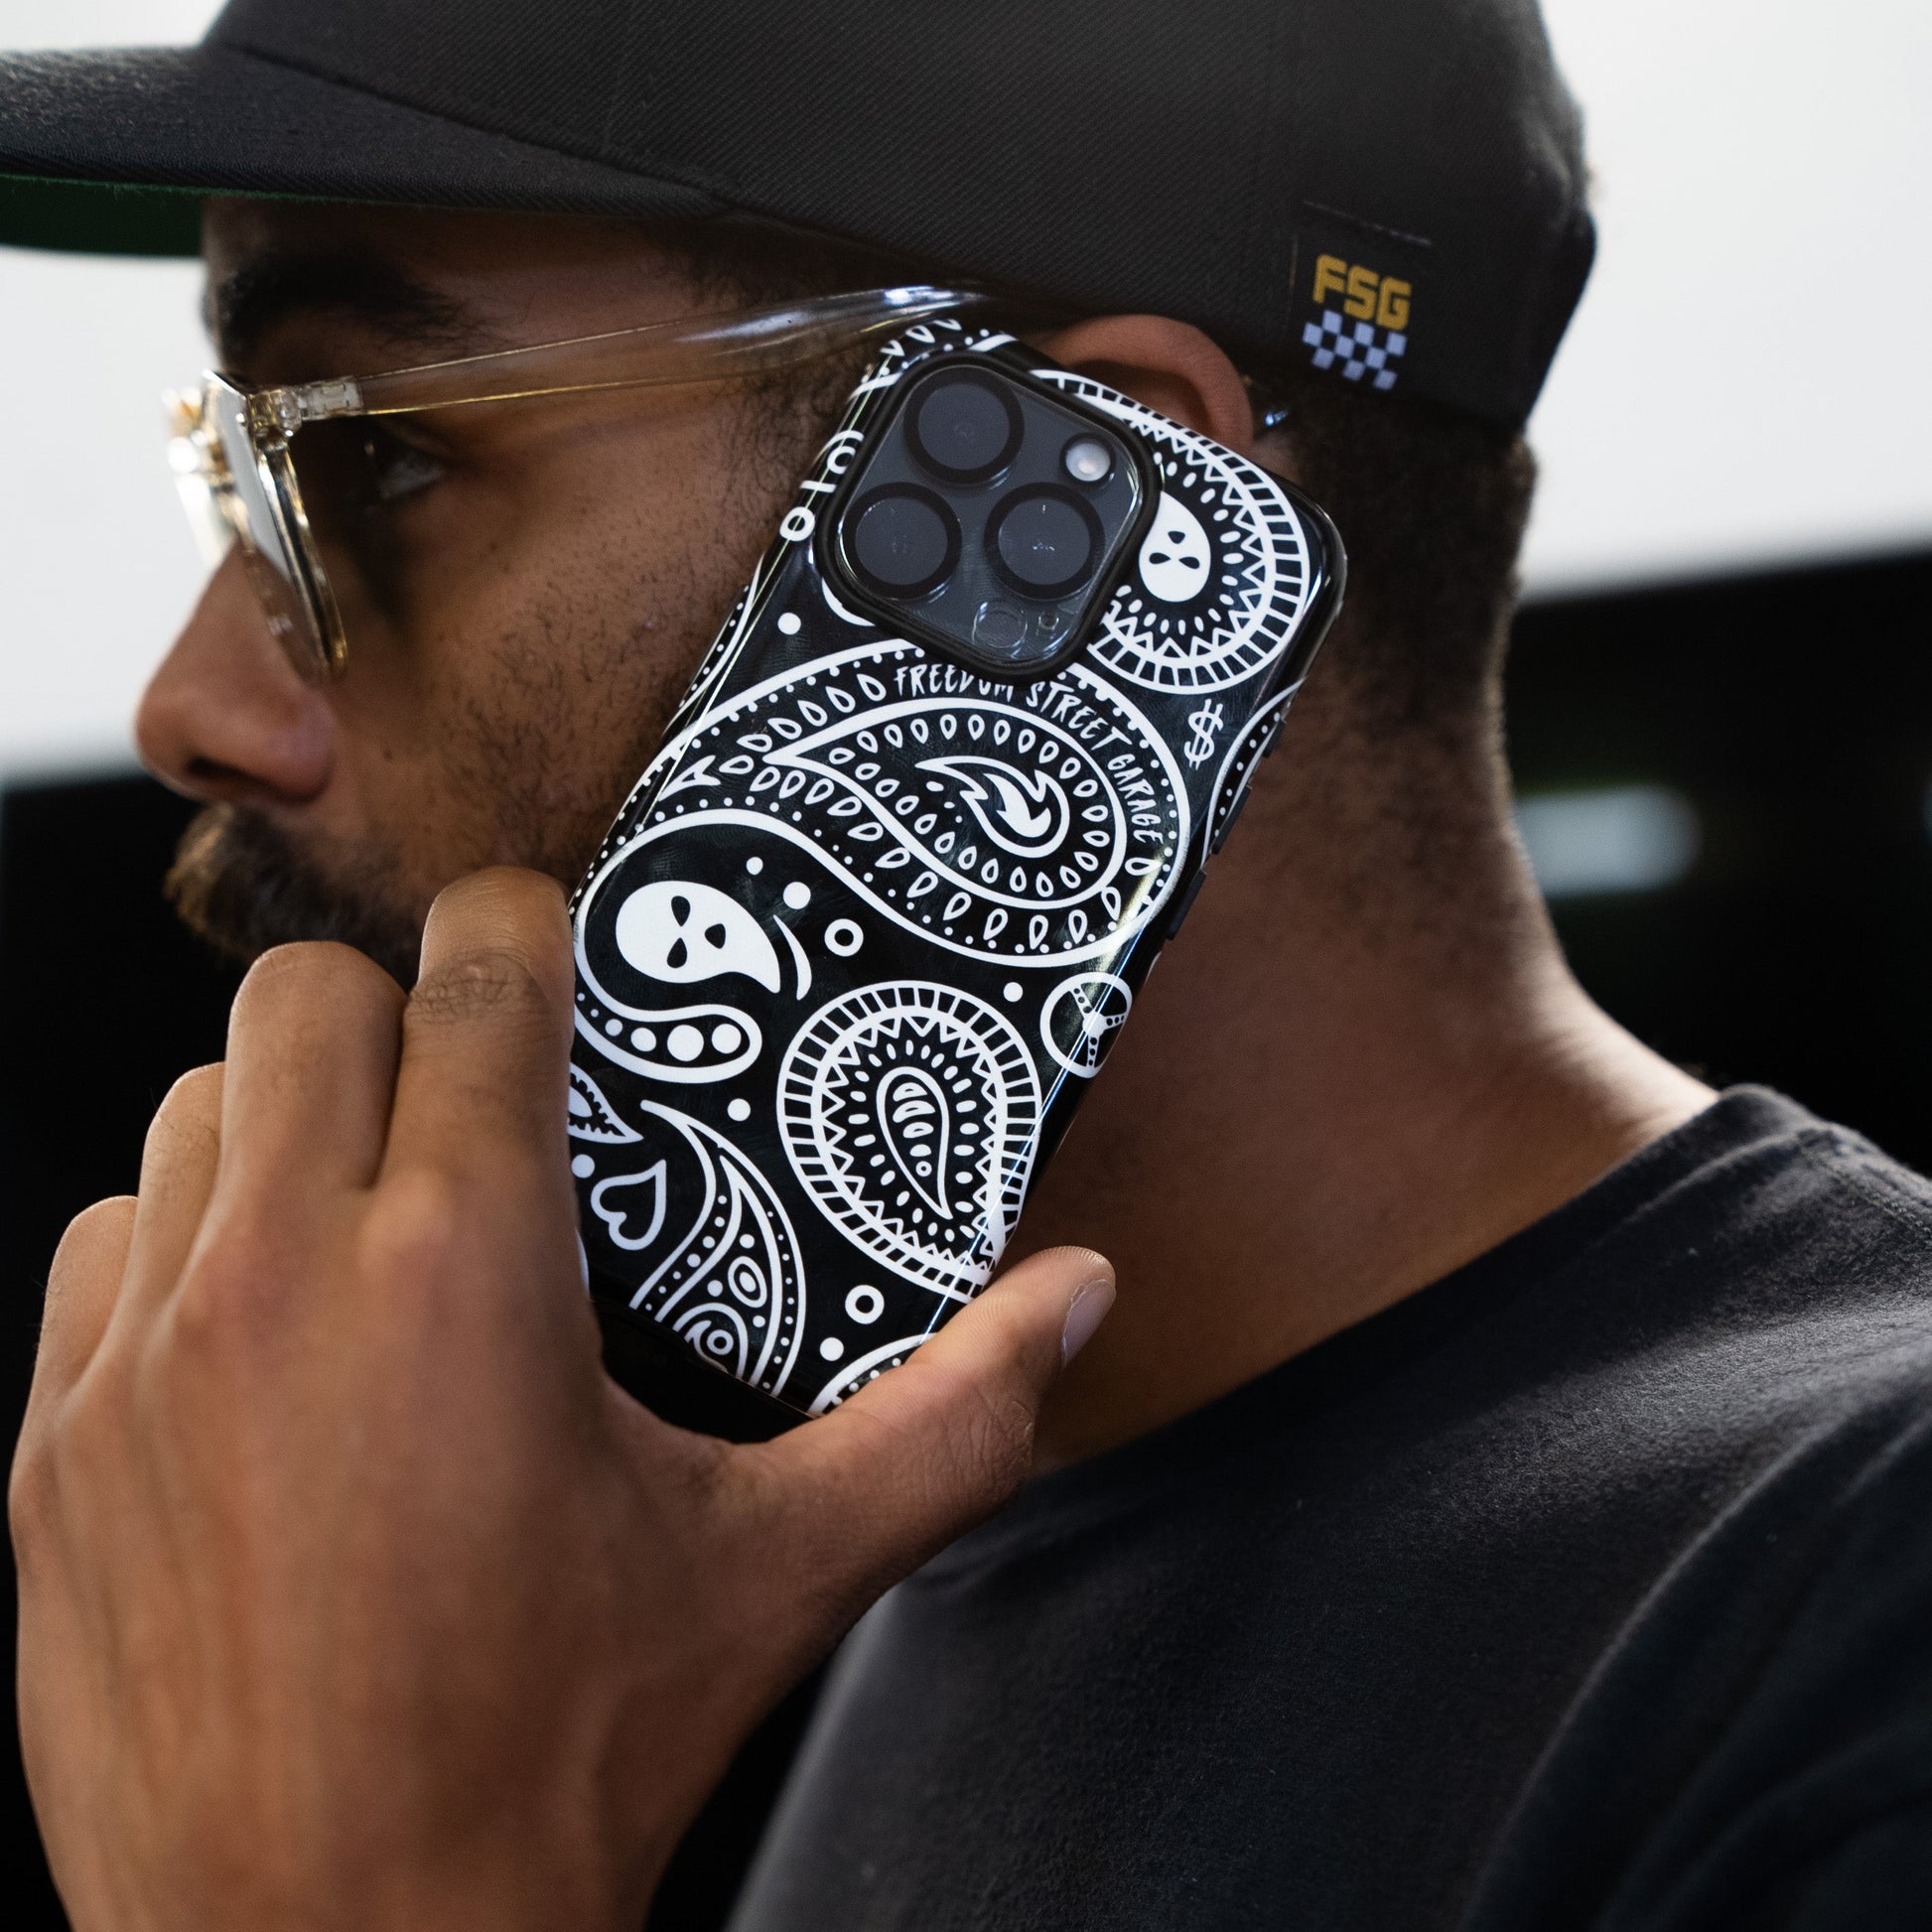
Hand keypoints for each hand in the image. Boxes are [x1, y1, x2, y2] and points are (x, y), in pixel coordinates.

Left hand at [10, 869, 1113, 1931]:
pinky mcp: (52, 1438)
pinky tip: (261, 1338)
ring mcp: (143, 1354)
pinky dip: (180, 1245)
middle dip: (398, 1021)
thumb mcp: (781, 1569)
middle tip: (470, 1110)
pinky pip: (102, 1238)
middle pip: (307, 998)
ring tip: (369, 1225)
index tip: (551, 965)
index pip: (477, 970)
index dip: (525, 932)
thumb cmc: (553, 1761)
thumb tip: (1080, 1299)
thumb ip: (951, 1413)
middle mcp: (286, 1277)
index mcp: (469, 1268)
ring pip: (191, 1105)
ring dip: (285, 1129)